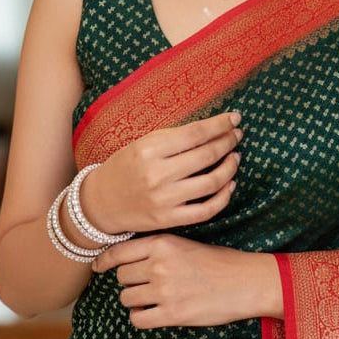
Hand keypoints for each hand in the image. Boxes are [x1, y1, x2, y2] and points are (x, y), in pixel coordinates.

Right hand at [80, 112, 242, 234]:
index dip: (220, 125)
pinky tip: (230, 184)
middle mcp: (157, 174)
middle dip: (228, 142)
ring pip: (211, 182)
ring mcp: (164, 200)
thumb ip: (173, 137)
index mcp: (149, 150)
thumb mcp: (142, 144)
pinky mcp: (169, 220)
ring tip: (235, 157)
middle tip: (236, 135)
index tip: (235, 119)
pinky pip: (206, 210)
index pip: (195, 133)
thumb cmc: (125, 167)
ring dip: (230, 167)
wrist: (101, 203)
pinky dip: (224, 196)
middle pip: (206, 155)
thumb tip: (211, 128)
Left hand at [92, 233, 282, 328]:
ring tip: (153, 299)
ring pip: (126, 298)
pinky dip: (142, 318)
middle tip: (145, 285)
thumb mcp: (184, 245)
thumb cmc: (217, 262)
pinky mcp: (171, 314)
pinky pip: (137, 319)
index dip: (103, 261)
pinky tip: (154, 313)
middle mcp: (159, 265)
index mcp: (162, 243)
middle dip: (129, 282)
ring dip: (135, 301)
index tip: (97, 267)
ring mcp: (164, 290)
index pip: (118, 252)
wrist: (245, 282)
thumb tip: (123, 261)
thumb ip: (156, 250)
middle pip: (121, 277)